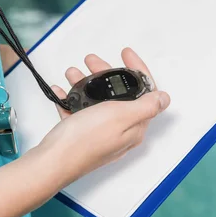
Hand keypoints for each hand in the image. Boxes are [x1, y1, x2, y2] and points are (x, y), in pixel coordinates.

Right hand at [38, 48, 170, 183]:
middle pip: (119, 94)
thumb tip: (164, 98)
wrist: (52, 162)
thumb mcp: (120, 116)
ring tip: (72, 73)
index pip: (145, 93)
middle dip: (106, 73)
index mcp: (134, 126)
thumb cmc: (84, 140)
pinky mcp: (81, 136)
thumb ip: (145, 106)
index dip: (137, 69)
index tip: (125, 53)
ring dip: (85, 83)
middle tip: (91, 61)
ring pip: (97, 101)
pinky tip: (62, 91)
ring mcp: (100, 134)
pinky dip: (72, 99)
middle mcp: (120, 131)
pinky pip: (79, 112)